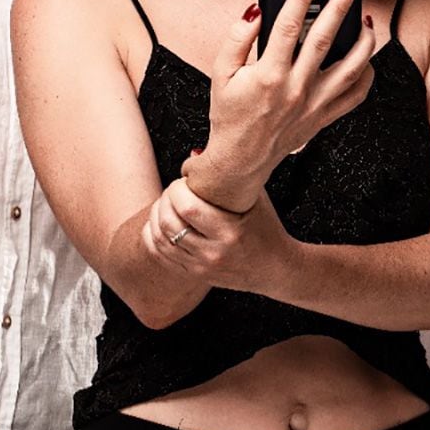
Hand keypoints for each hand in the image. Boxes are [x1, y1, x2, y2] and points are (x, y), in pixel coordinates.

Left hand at [141, 179, 297, 296]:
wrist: (275, 268)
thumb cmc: (267, 228)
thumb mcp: (256, 199)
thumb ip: (229, 176)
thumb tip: (194, 155)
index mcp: (230, 232)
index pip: (188, 207)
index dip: (177, 189)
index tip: (184, 181)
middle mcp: (213, 252)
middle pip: (169, 222)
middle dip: (165, 199)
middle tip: (173, 190)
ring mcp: (202, 266)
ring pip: (160, 239)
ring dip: (156, 216)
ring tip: (166, 203)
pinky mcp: (194, 274)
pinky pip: (161, 255)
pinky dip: (153, 236)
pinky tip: (159, 223)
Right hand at [181, 0, 377, 208]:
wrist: (241, 159)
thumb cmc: (229, 113)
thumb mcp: (220, 73)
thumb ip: (236, 39)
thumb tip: (256, 10)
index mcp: (269, 75)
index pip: (289, 25)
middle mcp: (296, 89)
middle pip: (326, 39)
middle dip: (340, 7)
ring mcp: (315, 104)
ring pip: (352, 68)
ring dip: (364, 40)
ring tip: (366, 18)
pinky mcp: (325, 117)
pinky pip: (357, 95)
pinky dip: (367, 74)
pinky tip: (365, 56)